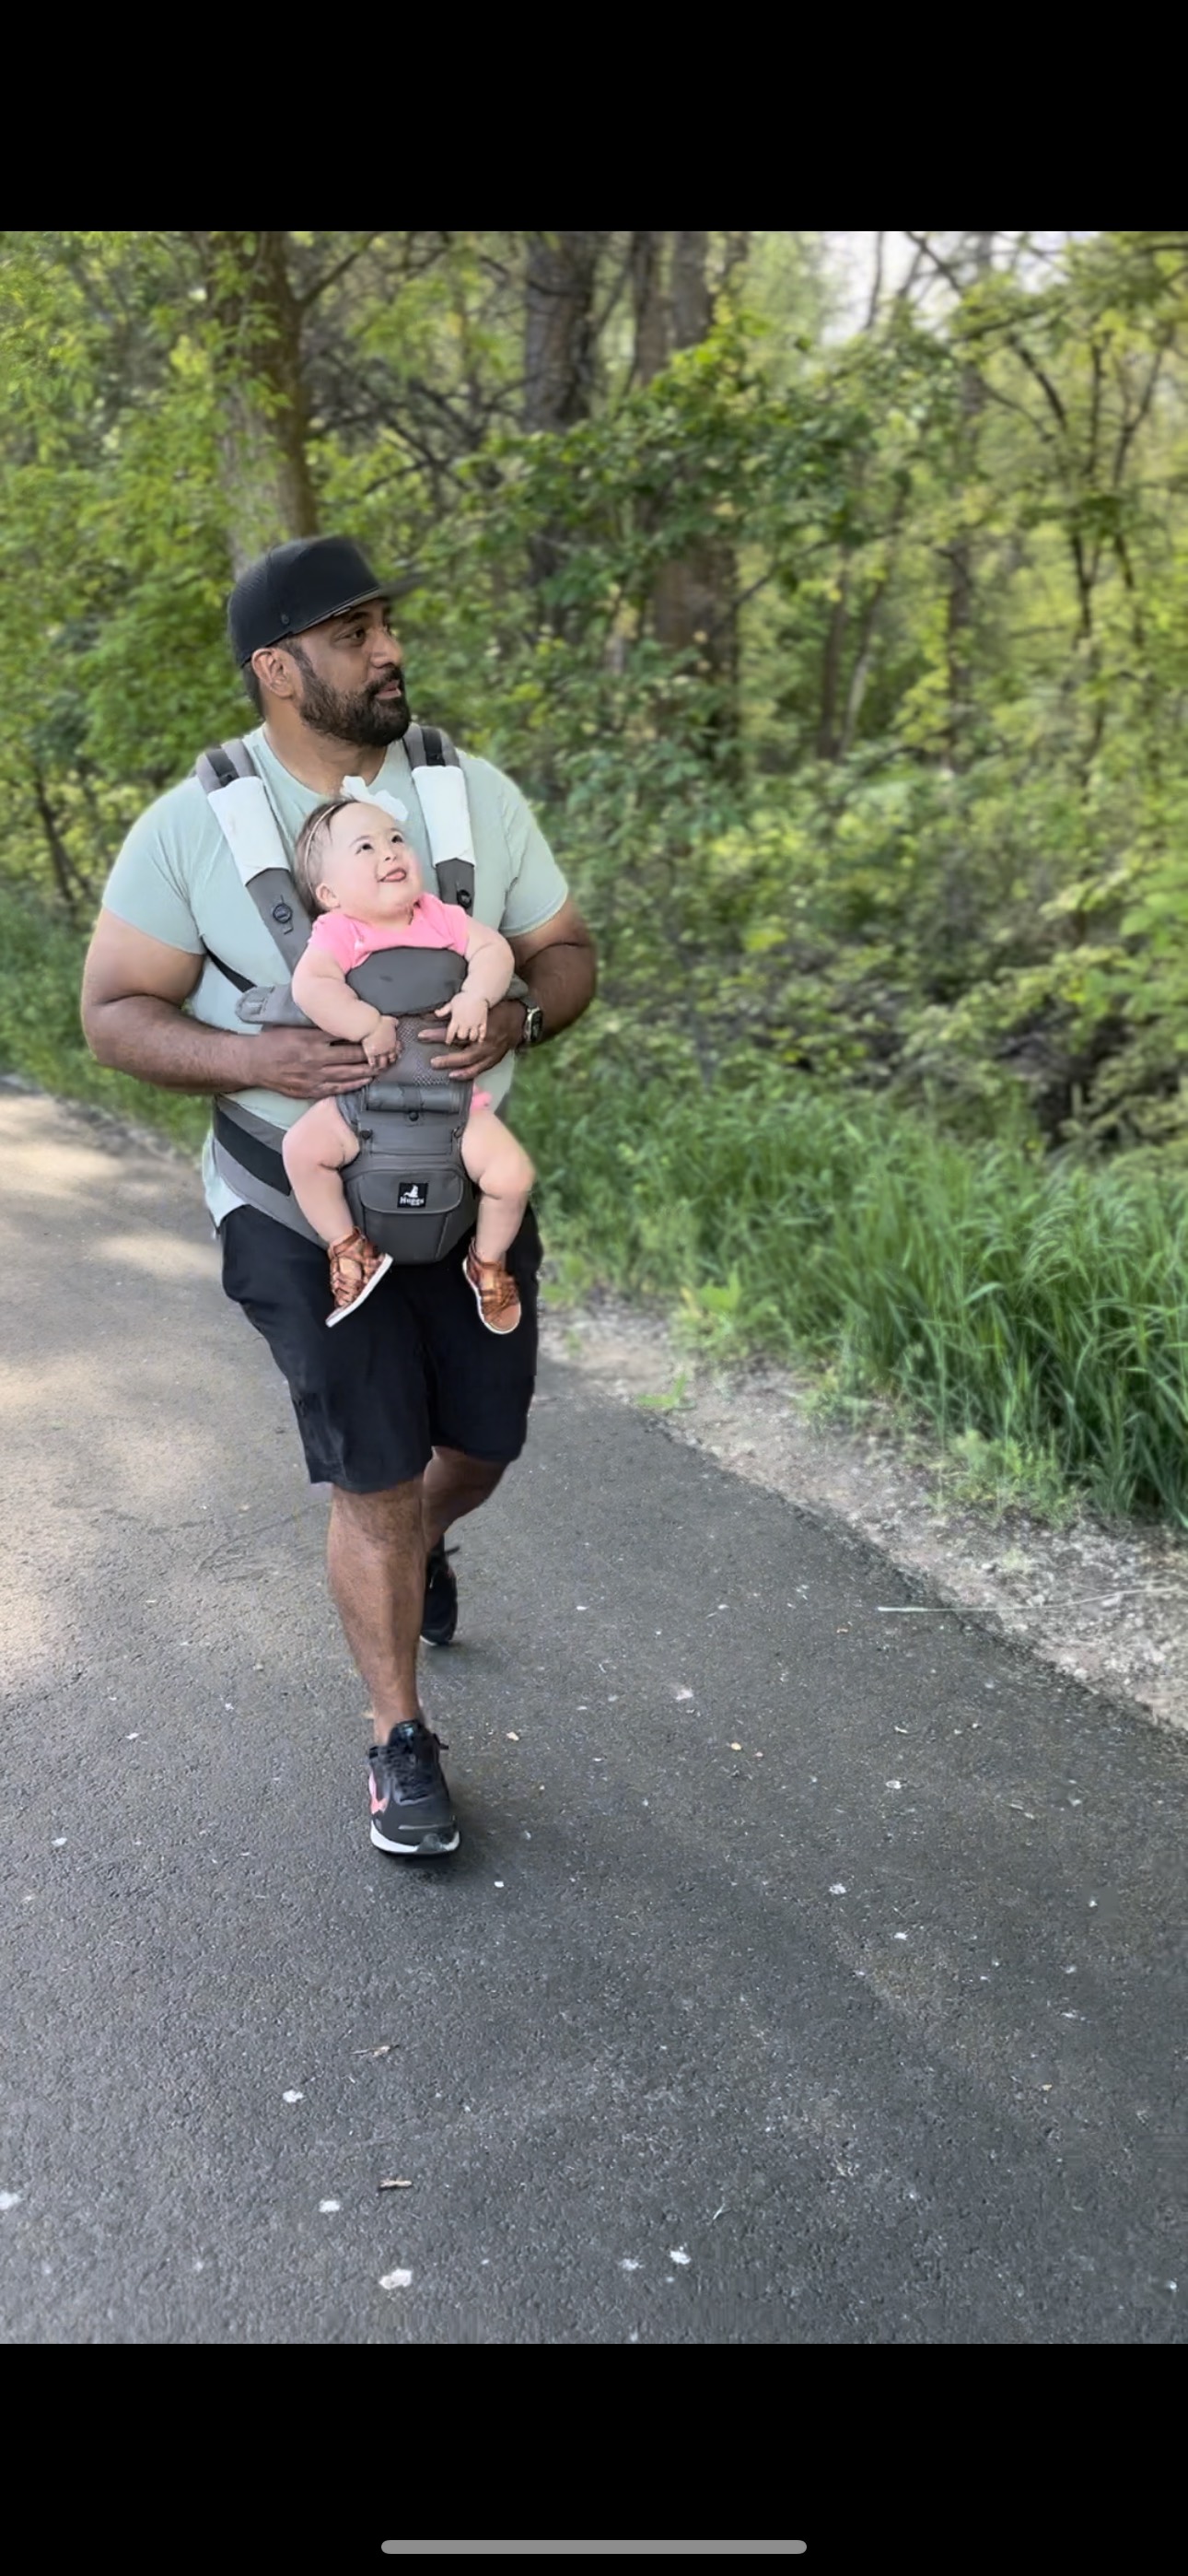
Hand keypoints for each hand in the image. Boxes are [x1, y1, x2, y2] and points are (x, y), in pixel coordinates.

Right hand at [248, 1026, 374, 1099]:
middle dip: (373, 1053)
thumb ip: (316, 1023)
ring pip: (348, 1074)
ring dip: (369, 1071)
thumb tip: (340, 1016)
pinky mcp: (311, 1090)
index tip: (381, 1030)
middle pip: (352, 1056)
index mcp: (311, 1038)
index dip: (365, 1034)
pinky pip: (338, 1088)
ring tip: (385, 1066)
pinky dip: (354, 1085)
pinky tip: (367, 1081)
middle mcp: (315, 1058)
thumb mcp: (294, 1025)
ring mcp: (314, 1077)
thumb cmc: (274, 1041)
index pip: (345, 1035)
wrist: (254, 1064)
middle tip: (391, 1050)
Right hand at [362, 1014, 399, 1068]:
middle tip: (389, 1063)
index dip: (397, 1053)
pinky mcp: (370, 1054)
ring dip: (382, 1065)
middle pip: (391, 1058)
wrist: (370, 1025)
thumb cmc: (380, 1021)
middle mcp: (387, 1049)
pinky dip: (372, 1065)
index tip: (397, 1056)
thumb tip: (396, 1023)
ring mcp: (379, 1052)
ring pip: (382, 1063)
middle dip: (390, 1061)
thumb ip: (394, 1023)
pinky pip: (372, 1062)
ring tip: (381, 1068)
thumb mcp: (390, 1020)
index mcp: (393, 1042)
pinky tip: (372, 1067)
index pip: (397, 1050)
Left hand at [418, 993, 525, 1078]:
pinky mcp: (497, 1058)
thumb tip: (436, 1013)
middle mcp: (487, 1044)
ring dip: (459, 1070)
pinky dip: (470, 1073)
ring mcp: (493, 1053)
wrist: (521, 1017)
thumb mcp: (479, 1006)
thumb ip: (458, 1009)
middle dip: (447, 1059)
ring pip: (473, 1065)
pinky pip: (482, 1069)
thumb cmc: (498, 1008)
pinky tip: (460, 1075)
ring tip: (446, 1072)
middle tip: (433, 1062)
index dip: (437, 1035)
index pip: (455, 1034)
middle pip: (464, 1055)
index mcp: (481, 1028)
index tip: (422, 1035)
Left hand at [433, 992, 488, 1046]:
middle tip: (460, 1035)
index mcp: (456, 1019)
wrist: (477, 993)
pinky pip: (482, 1032)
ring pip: (472, 1036)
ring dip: (470, 1037)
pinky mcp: (482, 1022)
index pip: (451, 1033)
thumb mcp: (451, 1003)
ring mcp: (474, 1023)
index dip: (449, 1038)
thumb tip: (436, 1013)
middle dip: (461, 1036)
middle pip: (462, 1036)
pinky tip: (480, 1040)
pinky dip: (481, 1037)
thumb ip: (443, 1010)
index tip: (448, 1042)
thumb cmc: (464, 997)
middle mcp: (465, 1023)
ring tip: (470, 1037)